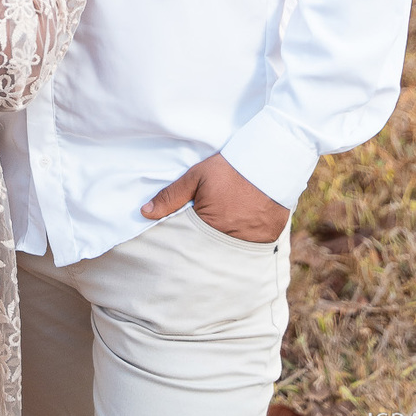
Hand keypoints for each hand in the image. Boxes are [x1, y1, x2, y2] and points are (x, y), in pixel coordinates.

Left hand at [141, 153, 289, 242]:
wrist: (271, 162)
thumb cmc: (230, 168)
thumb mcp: (196, 176)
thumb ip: (171, 196)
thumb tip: (144, 213)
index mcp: (209, 226)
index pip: (188, 244)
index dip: (183, 241)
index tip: (175, 243)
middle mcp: (229, 241)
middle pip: (208, 252)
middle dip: (201, 249)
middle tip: (196, 245)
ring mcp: (250, 243)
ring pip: (229, 252)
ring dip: (222, 246)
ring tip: (221, 234)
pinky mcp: (267, 241)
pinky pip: (250, 249)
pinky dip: (243, 243)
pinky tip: (240, 232)